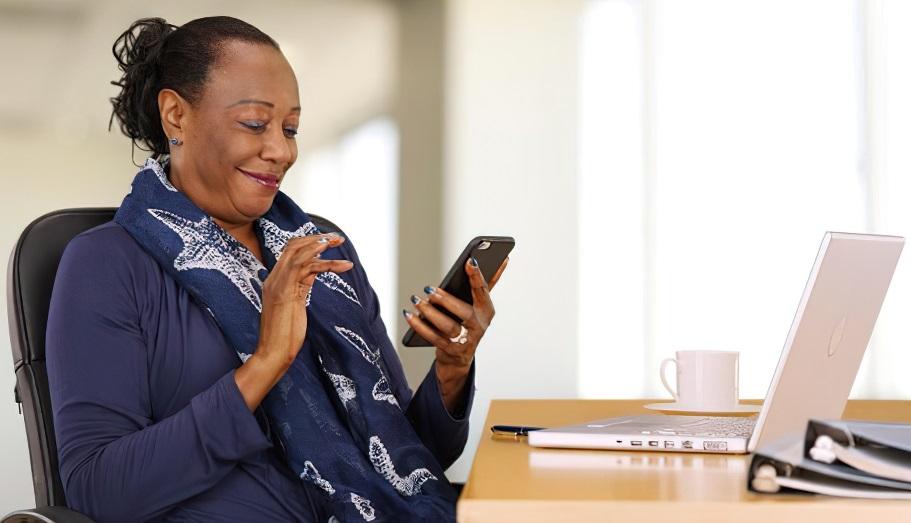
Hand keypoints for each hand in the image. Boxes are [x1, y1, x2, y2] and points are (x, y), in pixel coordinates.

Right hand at [235, 233, 353, 409]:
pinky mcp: (285, 292)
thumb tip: (313, 272)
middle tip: (337, 238)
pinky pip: (306, 268)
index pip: (289, 251)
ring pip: (299, 252)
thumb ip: (301, 286)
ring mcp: (278, 284)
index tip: (327, 241)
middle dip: (317, 238)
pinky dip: (324, 262)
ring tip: (339, 242)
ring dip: (321, 244)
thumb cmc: (284, 334)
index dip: (309, 242)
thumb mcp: (295, 304)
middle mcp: (274, 278)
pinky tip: (340, 263)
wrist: (273, 353)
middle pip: (293, 245)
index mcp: (274, 280)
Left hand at [404, 257, 507, 412]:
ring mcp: (465, 340)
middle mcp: (479, 325)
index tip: (470, 261)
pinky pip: (433, 337)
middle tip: (429, 289)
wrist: (459, 358)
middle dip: (446, 300)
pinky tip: (409, 315)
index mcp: (487, 310)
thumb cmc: (468, 324)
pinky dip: (419, 326)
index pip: (482, 290)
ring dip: (430, 313)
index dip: (477, 276)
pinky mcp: (450, 350)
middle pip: (464, 312)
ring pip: (448, 326)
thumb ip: (485, 283)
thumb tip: (503, 259)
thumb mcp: (479, 305)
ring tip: (417, 300)